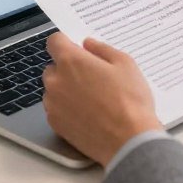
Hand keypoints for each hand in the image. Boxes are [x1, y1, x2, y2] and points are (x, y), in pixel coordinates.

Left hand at [43, 32, 162, 167]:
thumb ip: (102, 49)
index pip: (54, 41)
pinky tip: (87, 114)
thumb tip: (88, 44)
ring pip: (54, 89)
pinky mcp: (55, 125)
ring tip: (91, 99)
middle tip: (92, 78)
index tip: (77, 50)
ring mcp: (53, 105)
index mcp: (71, 61)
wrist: (128, 141)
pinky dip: (66, 108)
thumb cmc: (130, 101)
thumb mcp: (125, 64)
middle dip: (68, 69)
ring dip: (65, 89)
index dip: (66, 43)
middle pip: (53, 67)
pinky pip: (55, 109)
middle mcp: (56, 81)